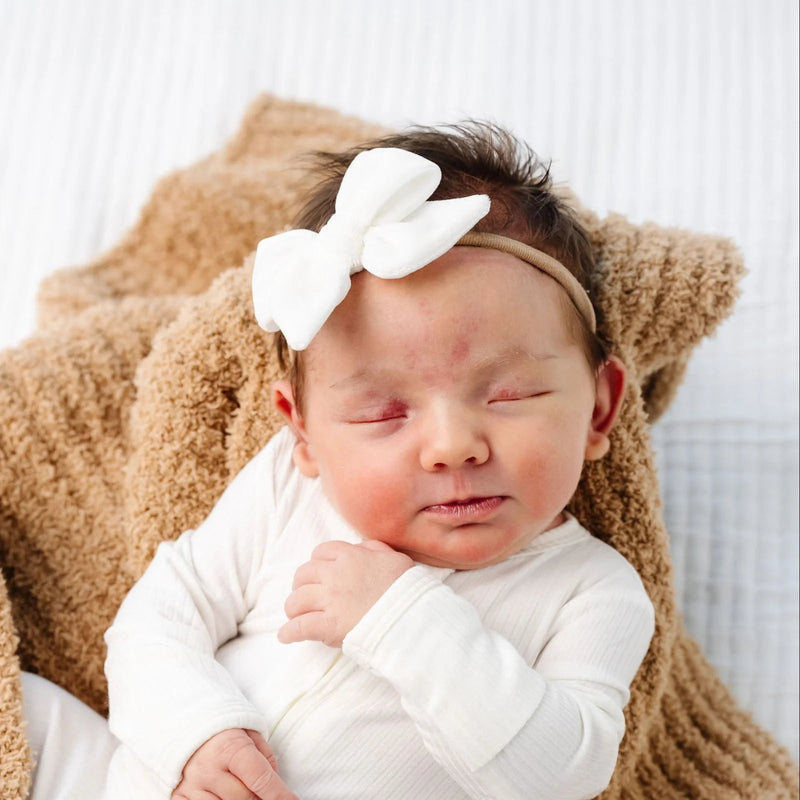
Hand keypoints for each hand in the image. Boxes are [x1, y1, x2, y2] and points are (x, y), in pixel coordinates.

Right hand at [171, 728, 297, 799]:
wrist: (181, 723)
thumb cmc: (222, 729)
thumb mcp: (249, 733)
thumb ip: (265, 758)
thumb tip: (275, 786)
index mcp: (229, 748)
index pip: (260, 778)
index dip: (280, 794)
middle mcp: (208, 769)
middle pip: (245, 798)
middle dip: (259, 797)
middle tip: (260, 790)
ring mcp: (191, 786)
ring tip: (239, 788)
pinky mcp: (177, 797)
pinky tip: (223, 795)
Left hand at [279, 539, 414, 647]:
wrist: (410, 614)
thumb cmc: (406, 587)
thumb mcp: (393, 557)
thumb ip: (373, 549)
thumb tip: (360, 548)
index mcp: (350, 556)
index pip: (321, 552)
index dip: (318, 563)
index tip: (320, 574)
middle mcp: (334, 575)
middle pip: (303, 575)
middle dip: (302, 585)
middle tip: (307, 595)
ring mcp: (329, 600)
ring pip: (296, 600)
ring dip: (294, 608)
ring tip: (296, 616)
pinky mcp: (328, 625)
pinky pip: (299, 627)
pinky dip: (289, 632)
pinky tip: (285, 636)